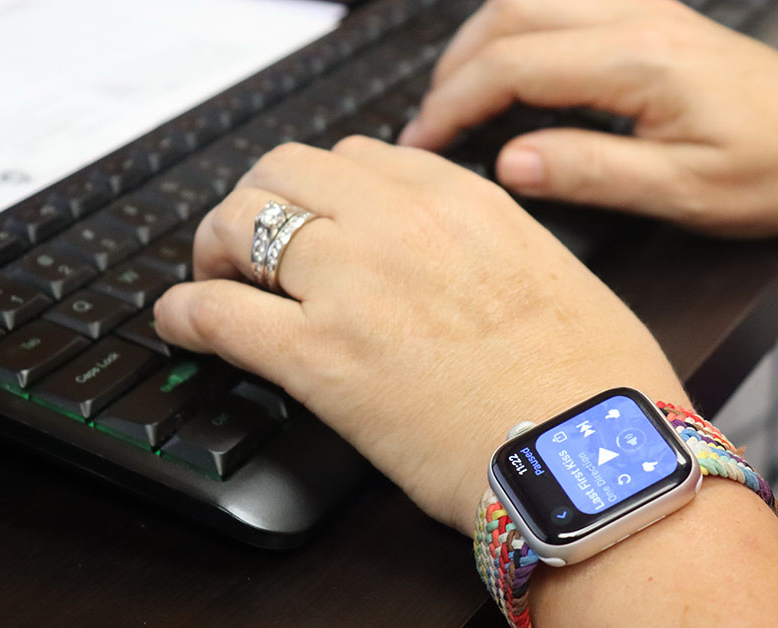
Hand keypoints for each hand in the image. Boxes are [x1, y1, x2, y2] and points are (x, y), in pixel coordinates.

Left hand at [153, 137, 689, 532]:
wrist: (592, 453)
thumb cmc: (594, 381)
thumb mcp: (551, 277)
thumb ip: (492, 247)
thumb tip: (453, 264)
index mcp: (462, 200)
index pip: (358, 157)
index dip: (324, 188)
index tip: (318, 216)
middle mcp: (399, 223)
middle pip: (286, 170)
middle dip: (262, 201)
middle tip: (257, 244)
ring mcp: (352, 283)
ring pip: (238, 222)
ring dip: (216, 247)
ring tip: (216, 279)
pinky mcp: (319, 357)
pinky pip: (215, 311)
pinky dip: (184, 312)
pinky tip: (183, 323)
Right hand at [398, 0, 777, 235]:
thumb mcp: (682, 192)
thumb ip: (589, 173)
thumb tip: (510, 163)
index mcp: (640, 61)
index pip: (514, 65)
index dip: (455, 104)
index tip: (426, 144)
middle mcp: (638, 18)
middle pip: (510, 14)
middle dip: (456, 68)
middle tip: (431, 124)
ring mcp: (647, 9)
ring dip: (484, 41)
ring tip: (460, 96)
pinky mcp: (655, 18)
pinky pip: (565, 5)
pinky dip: (521, 31)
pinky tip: (513, 69)